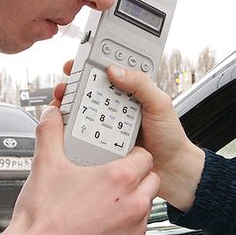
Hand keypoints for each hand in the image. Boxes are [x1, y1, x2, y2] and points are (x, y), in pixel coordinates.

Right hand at [2, 106, 160, 234]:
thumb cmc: (44, 221)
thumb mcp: (45, 165)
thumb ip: (50, 132)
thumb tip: (51, 116)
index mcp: (119, 180)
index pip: (144, 155)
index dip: (131, 151)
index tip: (118, 153)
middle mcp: (133, 205)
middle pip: (150, 179)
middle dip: (136, 174)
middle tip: (112, 173)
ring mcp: (132, 229)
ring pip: (145, 205)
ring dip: (133, 198)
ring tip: (106, 197)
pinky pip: (135, 229)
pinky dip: (124, 222)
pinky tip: (101, 219)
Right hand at [53, 60, 204, 210]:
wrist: (172, 170)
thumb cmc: (171, 137)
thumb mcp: (160, 104)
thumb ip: (141, 84)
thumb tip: (116, 70)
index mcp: (132, 91)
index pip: (108, 72)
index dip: (90, 65)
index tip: (75, 65)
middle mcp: (118, 106)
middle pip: (89, 91)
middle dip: (73, 86)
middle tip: (64, 88)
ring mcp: (109, 125)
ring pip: (84, 111)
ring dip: (70, 108)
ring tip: (63, 106)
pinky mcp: (104, 143)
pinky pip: (86, 134)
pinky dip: (75, 130)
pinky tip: (69, 128)